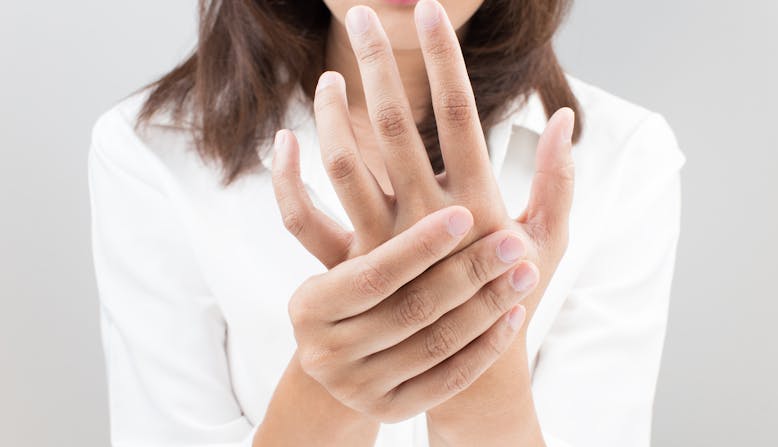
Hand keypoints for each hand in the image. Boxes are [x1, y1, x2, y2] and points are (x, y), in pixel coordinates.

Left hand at [273, 1, 573, 342]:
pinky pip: (302, 220)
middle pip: (393, 125)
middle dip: (378, 64)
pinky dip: (287, 181)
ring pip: (343, 165)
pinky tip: (283, 143)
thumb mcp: (550, 238)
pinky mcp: (350, 266)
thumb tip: (566, 116)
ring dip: (331, 114)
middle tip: (363, 16)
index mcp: (479, 202)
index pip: (457, 113)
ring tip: (329, 77)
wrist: (467, 366)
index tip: (428, 11)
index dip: (442, 59)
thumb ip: (559, 178)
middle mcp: (426, 218)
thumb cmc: (514, 294)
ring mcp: (383, 243)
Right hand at [278, 205, 537, 421]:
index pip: (373, 274)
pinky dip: (485, 347)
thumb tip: (397, 123)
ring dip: (487, 306)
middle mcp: (328, 349)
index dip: (419, 245)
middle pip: (410, 309)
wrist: (342, 363)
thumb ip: (358, 193)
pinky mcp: (390, 410)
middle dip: (467, 273)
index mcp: (312, 304)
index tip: (466, 213)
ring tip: (524, 271)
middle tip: (513, 241)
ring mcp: (358, 386)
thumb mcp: (342, 252)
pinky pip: (449, 380)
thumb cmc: (351, 290)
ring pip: (437, 344)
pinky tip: (514, 316)